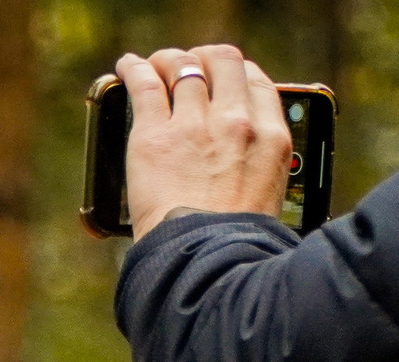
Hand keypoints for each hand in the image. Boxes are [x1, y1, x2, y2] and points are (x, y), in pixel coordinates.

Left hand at [120, 46, 293, 240]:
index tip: (224, 79)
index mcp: (271, 140)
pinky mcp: (153, 136)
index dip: (237, 75)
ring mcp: (194, 126)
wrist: (207, 264)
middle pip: (222, 63)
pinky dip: (133, 70)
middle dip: (205, 60)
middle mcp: (236, 123)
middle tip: (190, 66)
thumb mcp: (269, 201)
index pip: (257, 83)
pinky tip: (126, 67)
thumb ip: (260, 170)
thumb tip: (247, 167)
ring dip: (168, 62)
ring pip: (182, 67)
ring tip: (156, 66)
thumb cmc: (236, 247)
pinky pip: (143, 85)